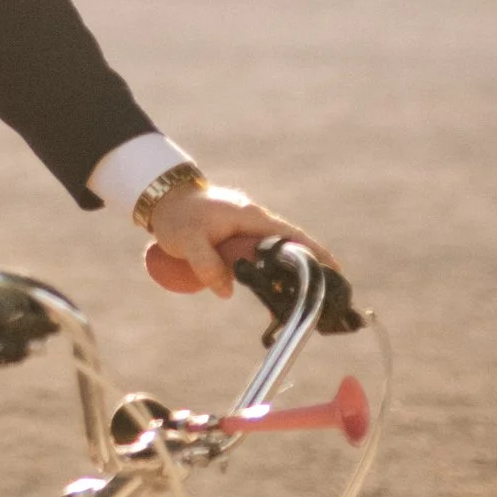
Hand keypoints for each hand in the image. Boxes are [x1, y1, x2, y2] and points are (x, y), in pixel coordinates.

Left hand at [141, 185, 332, 299]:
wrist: (162, 198)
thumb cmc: (176, 216)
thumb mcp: (188, 242)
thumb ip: (208, 266)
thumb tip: (227, 292)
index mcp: (251, 217)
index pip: (292, 236)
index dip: (315, 253)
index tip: (335, 270)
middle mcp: (255, 220)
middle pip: (289, 246)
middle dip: (306, 267)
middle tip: (322, 295)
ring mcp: (247, 227)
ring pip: (273, 252)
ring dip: (286, 271)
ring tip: (299, 298)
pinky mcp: (238, 235)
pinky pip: (259, 254)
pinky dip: (267, 269)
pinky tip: (271, 287)